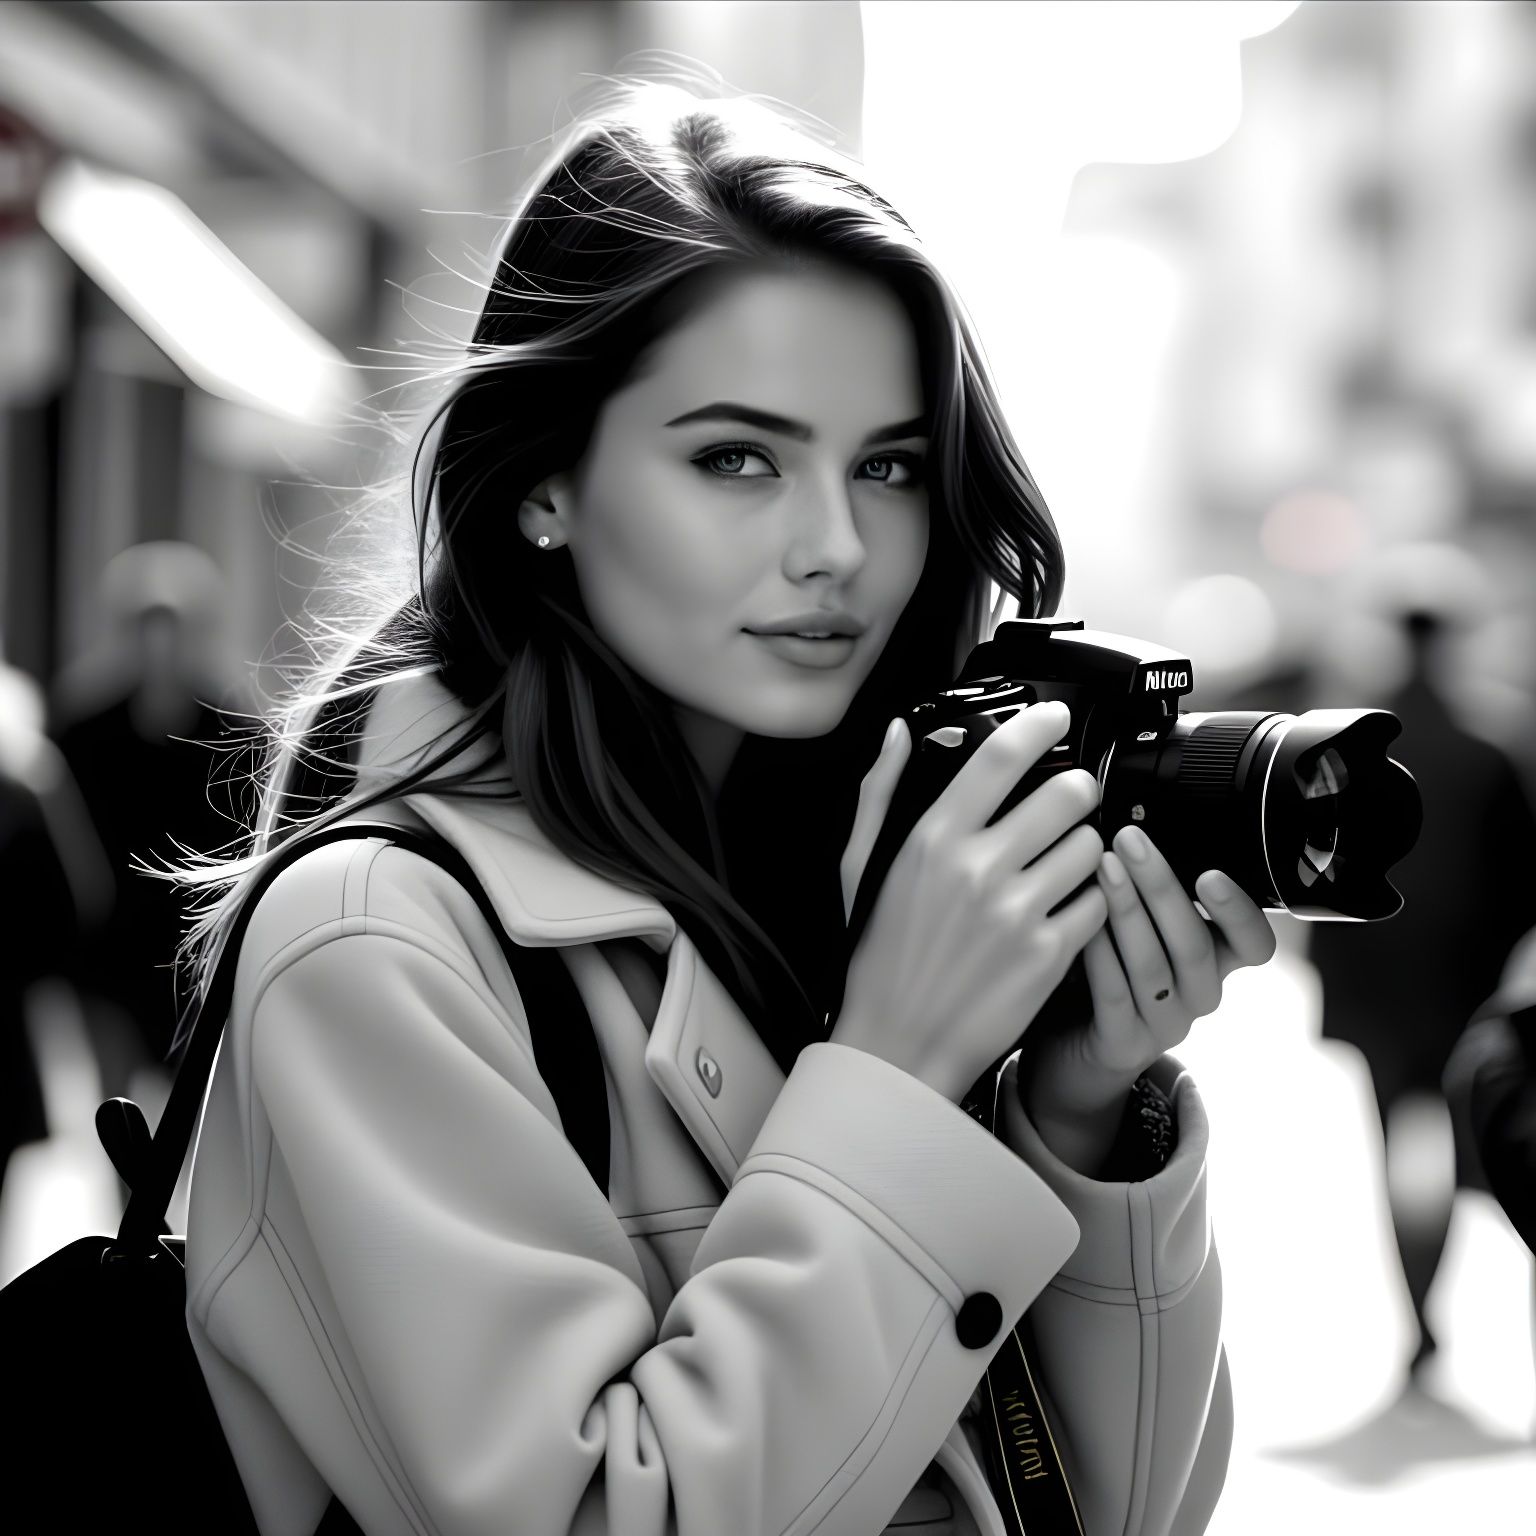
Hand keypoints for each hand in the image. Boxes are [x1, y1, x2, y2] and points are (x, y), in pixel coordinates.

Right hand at [832, 703, 1108, 1104]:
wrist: (897, 1047)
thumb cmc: (877, 957)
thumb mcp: (860, 867)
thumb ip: (881, 794)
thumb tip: (899, 734)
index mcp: (932, 840)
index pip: (1001, 756)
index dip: (1040, 723)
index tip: (1057, 715)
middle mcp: (978, 870)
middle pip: (1068, 793)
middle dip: (1077, 790)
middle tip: (1070, 800)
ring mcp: (1018, 913)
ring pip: (1090, 845)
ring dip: (1084, 846)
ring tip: (1060, 863)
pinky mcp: (1049, 955)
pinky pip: (1098, 901)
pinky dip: (1089, 900)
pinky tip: (1062, 908)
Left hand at [1026, 822, 1277, 1139]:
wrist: (1072, 1045)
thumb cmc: (1107, 968)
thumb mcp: (1140, 923)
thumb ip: (1149, 885)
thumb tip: (1132, 815)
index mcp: (1215, 959)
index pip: (1256, 944)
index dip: (1241, 913)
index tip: (1212, 874)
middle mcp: (1198, 993)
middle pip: (1195, 945)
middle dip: (1162, 888)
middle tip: (1130, 841)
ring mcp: (1163, 1024)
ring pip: (1154, 968)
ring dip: (1128, 912)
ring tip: (1101, 868)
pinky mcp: (1123, 1045)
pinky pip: (1115, 998)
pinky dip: (1099, 956)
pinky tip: (1081, 923)